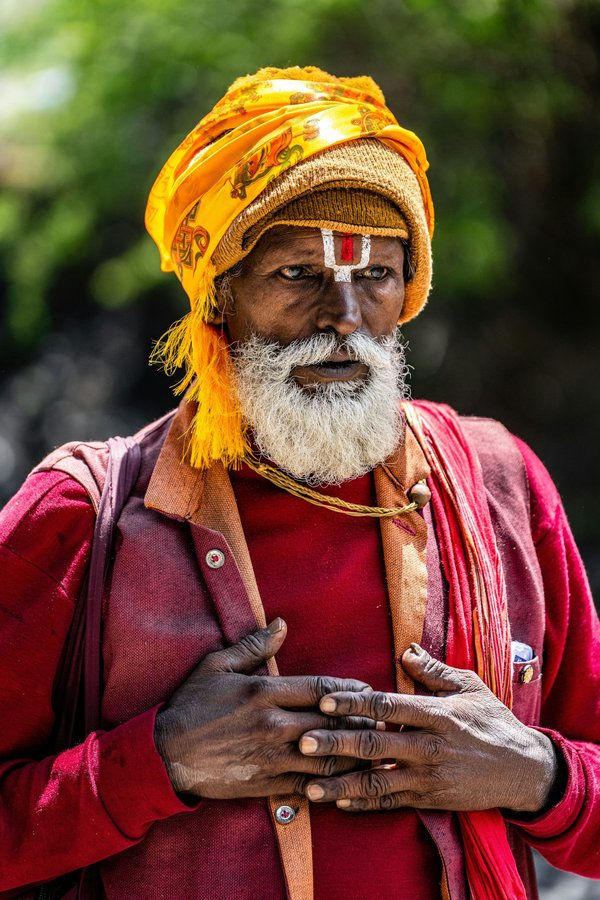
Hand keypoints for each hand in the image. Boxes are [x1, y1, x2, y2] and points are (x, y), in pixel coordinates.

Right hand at [155, 618, 374, 798]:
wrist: (165, 754)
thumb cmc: (191, 705)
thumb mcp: (217, 666)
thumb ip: (253, 646)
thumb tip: (281, 624)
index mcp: (264, 692)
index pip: (320, 688)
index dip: (349, 689)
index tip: (367, 689)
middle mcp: (273, 724)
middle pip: (331, 722)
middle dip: (360, 721)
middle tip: (382, 720)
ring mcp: (271, 756)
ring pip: (326, 756)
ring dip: (353, 753)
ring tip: (373, 750)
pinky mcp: (266, 782)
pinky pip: (308, 784)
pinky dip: (330, 782)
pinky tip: (346, 779)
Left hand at [299, 644, 557, 813]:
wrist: (524, 770)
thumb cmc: (493, 721)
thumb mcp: (470, 687)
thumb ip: (434, 671)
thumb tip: (405, 650)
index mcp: (437, 714)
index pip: (387, 706)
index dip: (354, 704)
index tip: (324, 702)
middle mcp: (429, 747)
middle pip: (374, 744)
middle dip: (336, 744)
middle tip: (303, 743)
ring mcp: (428, 777)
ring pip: (377, 781)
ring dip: (341, 783)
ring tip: (310, 785)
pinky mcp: (430, 799)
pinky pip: (391, 803)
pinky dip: (364, 804)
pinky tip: (339, 801)